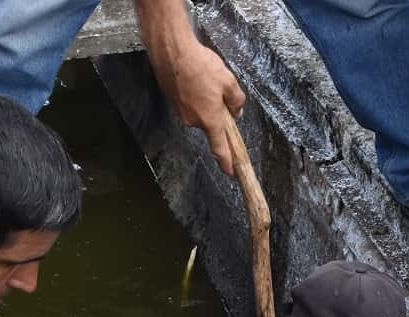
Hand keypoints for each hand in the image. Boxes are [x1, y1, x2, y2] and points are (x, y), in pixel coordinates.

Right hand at [150, 39, 244, 174]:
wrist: (171, 51)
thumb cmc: (201, 65)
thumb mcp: (228, 81)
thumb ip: (236, 100)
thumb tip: (236, 111)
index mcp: (210, 120)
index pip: (220, 149)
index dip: (226, 163)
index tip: (231, 172)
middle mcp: (194, 122)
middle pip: (211, 125)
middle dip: (217, 114)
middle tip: (219, 90)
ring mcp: (182, 113)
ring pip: (200, 113)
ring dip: (205, 101)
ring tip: (205, 79)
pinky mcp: (173, 103)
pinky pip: (190, 104)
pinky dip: (195, 95)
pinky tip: (195, 78)